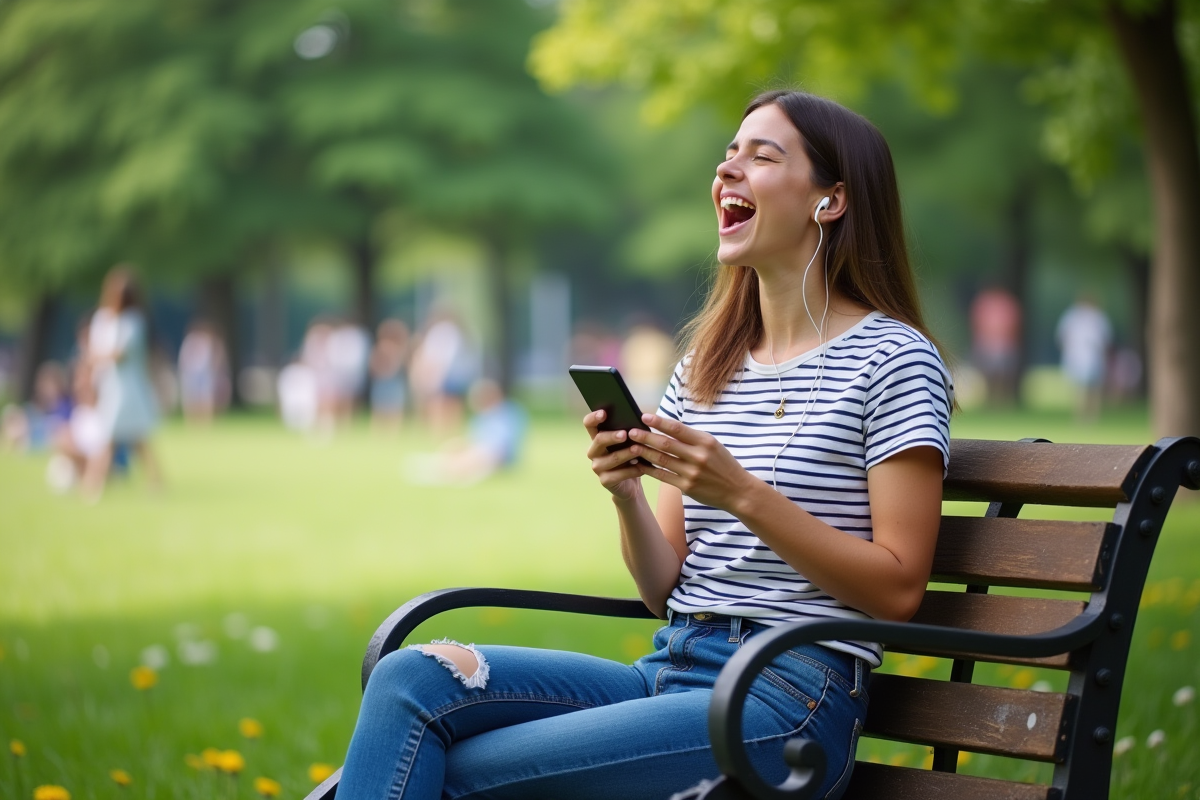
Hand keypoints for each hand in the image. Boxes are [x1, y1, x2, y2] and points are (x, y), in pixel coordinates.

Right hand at [583, 409, 643, 502]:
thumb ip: (630, 431)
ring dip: (626, 453)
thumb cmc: (631, 457)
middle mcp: (594, 452)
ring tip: (638, 450)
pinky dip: (632, 471)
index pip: (589, 424)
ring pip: (611, 458)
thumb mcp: (630, 443)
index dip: (594, 418)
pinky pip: (618, 475)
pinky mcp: (605, 480)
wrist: (631, 483)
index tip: (604, 413)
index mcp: (598, 438)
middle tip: (624, 434)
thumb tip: (639, 418)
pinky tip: (641, 467)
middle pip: (599, 440)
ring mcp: (597, 467)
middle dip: (612, 436)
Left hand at [627, 414, 753, 510]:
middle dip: (646, 437)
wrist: (738, 491)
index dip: (659, 422)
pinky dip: (650, 470)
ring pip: (661, 460)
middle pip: (666, 444)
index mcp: (705, 441)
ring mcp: (691, 473)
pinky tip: (640, 465)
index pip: (677, 428)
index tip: (644, 416)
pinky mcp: (687, 487)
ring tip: (631, 446)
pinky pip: (663, 476)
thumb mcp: (713, 445)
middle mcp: (698, 456)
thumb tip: (667, 427)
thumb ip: (692, 438)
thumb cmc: (724, 464)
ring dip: (644, 453)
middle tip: (630, 431)